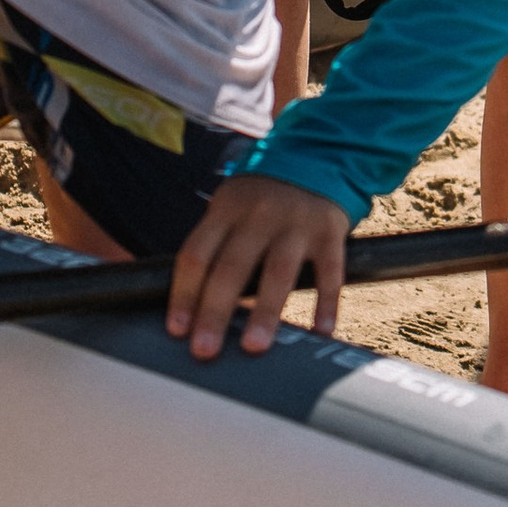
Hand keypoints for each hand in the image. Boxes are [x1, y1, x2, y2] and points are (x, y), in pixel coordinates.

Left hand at [167, 169, 351, 360]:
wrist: (317, 156)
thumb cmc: (262, 199)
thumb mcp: (232, 207)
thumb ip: (215, 247)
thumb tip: (191, 309)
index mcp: (226, 209)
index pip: (197, 254)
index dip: (184, 294)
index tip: (177, 331)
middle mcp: (259, 214)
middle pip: (232, 267)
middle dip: (215, 312)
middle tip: (204, 350)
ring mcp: (296, 222)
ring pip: (278, 272)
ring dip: (264, 312)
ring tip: (253, 347)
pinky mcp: (329, 231)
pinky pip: (330, 272)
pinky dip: (326, 304)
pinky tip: (320, 333)